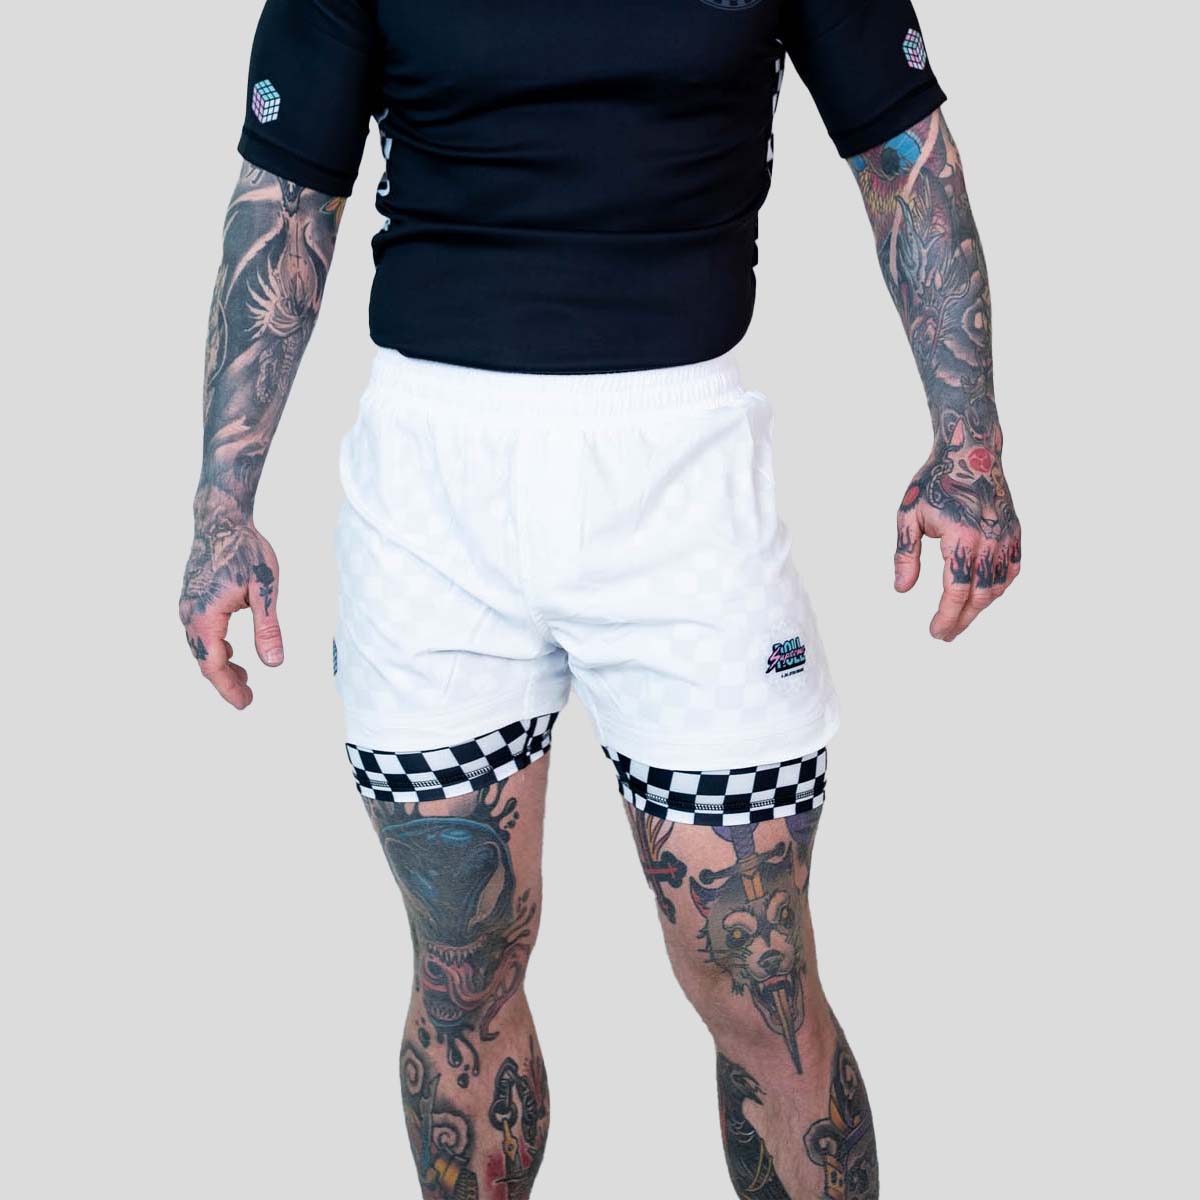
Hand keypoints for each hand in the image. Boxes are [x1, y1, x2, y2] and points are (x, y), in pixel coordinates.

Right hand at [179, 495, 282, 707]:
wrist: (221, 520)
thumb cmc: (246, 550)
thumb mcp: (264, 591)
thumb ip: (268, 629)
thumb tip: (274, 663)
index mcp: (206, 616)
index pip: (213, 664)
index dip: (228, 687)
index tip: (245, 703)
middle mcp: (190, 613)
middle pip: (204, 659)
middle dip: (225, 681)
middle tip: (248, 697)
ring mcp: (187, 605)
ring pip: (200, 647)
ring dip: (220, 664)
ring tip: (244, 678)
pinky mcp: (191, 599)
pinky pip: (199, 632)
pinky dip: (215, 647)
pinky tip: (231, 652)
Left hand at [893, 434, 1021, 641]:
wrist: (972, 451)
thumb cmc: (935, 481)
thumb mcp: (909, 515)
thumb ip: (905, 554)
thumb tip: (901, 588)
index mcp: (962, 537)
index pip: (956, 591)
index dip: (947, 617)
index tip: (935, 632)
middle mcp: (990, 540)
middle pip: (979, 596)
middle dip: (961, 619)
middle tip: (944, 634)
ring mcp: (1006, 537)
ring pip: (997, 586)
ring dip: (979, 607)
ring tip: (958, 617)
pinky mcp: (1014, 532)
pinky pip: (1011, 570)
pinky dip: (998, 587)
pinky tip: (982, 595)